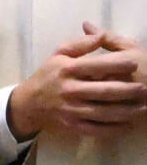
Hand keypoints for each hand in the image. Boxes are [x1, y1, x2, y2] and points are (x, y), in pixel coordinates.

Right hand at [7, 28, 146, 139]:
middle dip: (126, 90)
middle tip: (144, 89)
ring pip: (104, 112)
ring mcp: (72, 110)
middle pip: (102, 91)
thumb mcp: (59, 54)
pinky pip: (98, 129)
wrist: (30, 103)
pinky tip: (128, 124)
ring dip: (126, 111)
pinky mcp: (74, 126)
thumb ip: (79, 44)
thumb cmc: (48, 75)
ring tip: (143, 107)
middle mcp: (69, 89)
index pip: (93, 66)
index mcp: (65, 69)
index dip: (115, 65)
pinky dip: (115, 128)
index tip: (133, 63)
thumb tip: (99, 35)